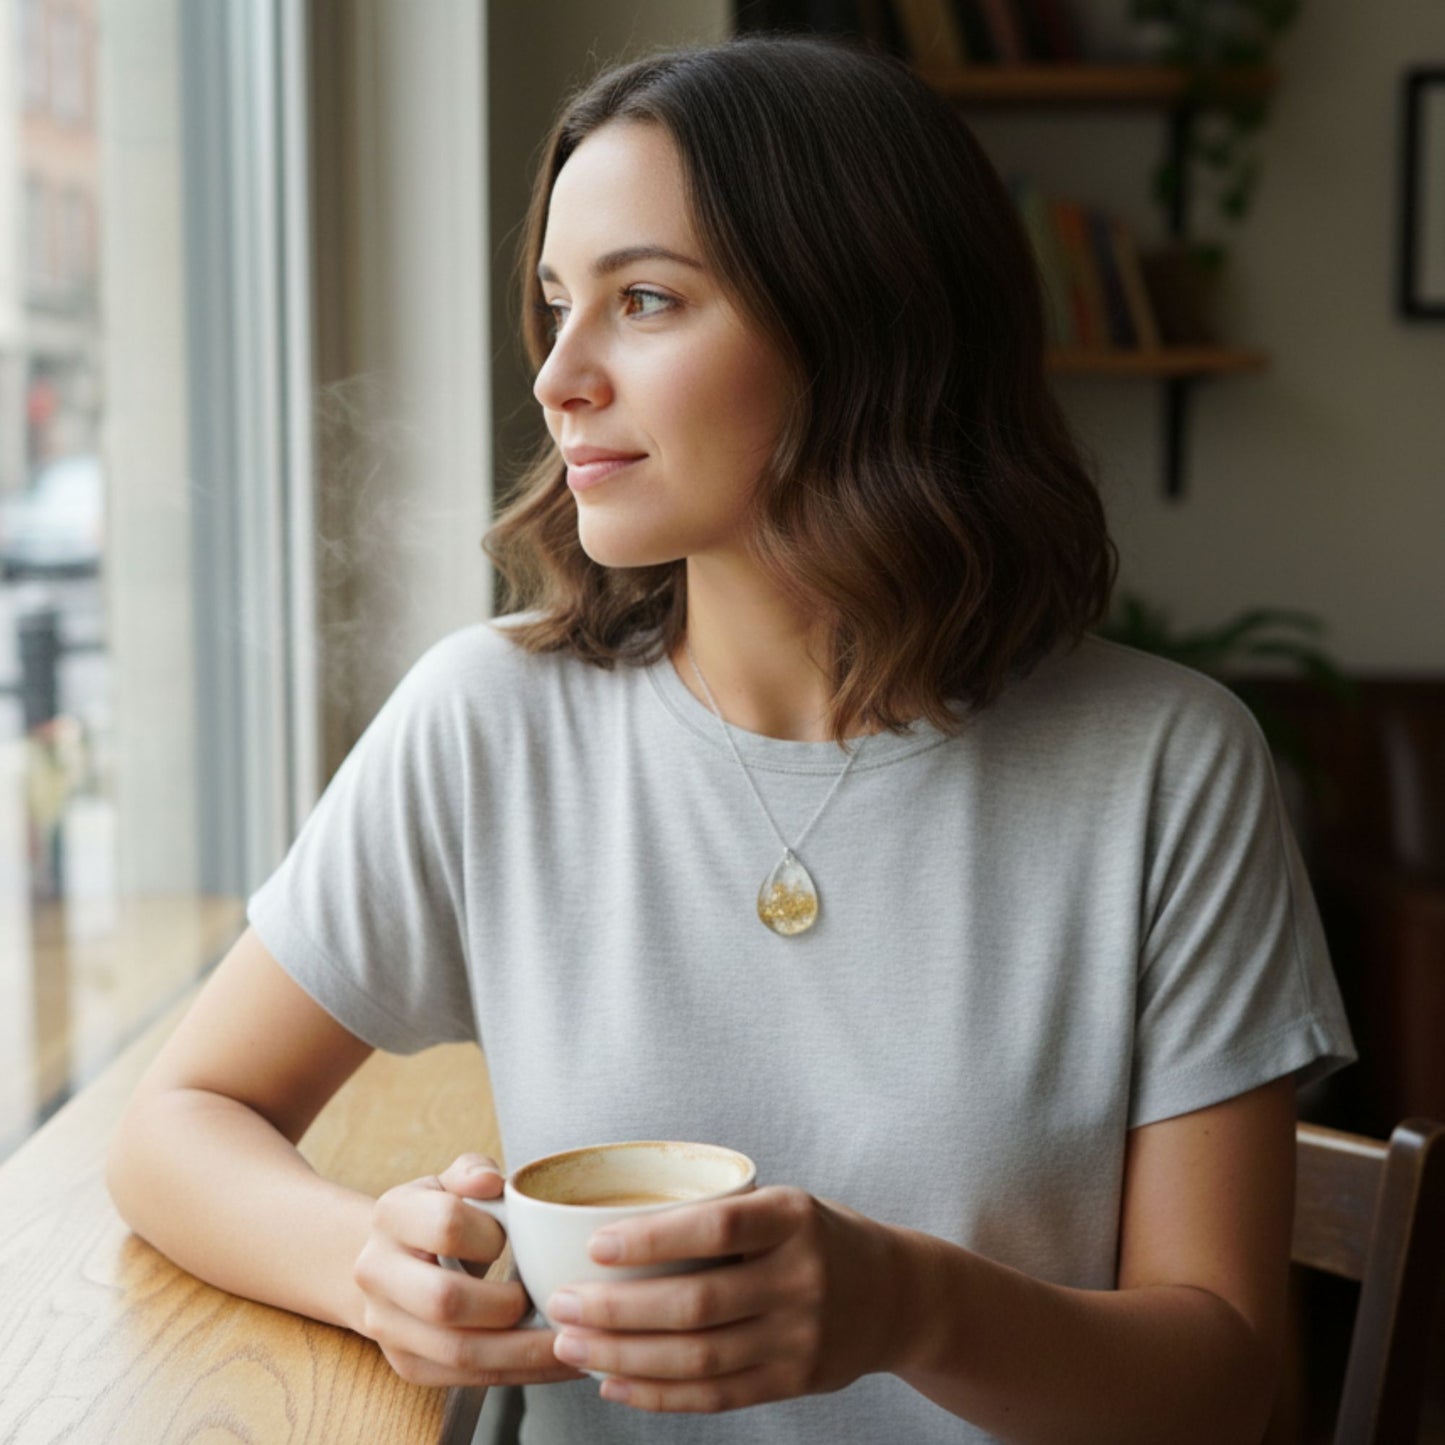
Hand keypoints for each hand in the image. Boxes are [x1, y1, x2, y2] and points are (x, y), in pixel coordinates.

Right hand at [353, 1153, 583, 1388]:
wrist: (391, 1260)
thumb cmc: (437, 1213)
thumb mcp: (451, 1182)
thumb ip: (472, 1172)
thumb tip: (491, 1183)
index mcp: (391, 1214)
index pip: (445, 1224)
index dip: (489, 1233)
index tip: (510, 1238)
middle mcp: (377, 1272)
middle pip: (444, 1300)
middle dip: (506, 1305)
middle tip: (547, 1297)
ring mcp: (386, 1324)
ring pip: (457, 1352)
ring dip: (522, 1351)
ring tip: (570, 1340)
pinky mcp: (407, 1364)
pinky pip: (464, 1380)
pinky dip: (516, 1372)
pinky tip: (554, 1360)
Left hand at [544, 1185, 905, 1412]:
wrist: (896, 1295)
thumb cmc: (815, 1237)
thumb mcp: (783, 1204)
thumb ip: (719, 1216)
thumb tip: (614, 1231)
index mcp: (793, 1217)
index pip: (716, 1227)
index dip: (652, 1238)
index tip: (595, 1245)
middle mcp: (802, 1277)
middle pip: (696, 1303)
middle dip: (617, 1309)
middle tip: (560, 1305)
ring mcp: (801, 1336)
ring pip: (698, 1358)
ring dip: (624, 1356)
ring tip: (571, 1346)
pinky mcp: (794, 1381)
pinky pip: (716, 1397)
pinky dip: (658, 1395)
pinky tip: (614, 1383)